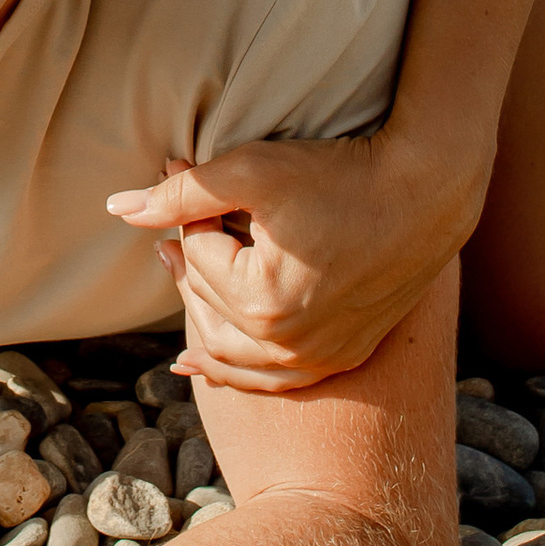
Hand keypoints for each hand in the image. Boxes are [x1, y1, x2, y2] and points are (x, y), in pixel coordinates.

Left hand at [108, 129, 483, 394]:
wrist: (427, 192)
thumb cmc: (340, 174)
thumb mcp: (252, 171)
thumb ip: (181, 193)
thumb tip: (117, 208)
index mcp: (262, 302)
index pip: (196, 257)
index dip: (186, 212)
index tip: (183, 169)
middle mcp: (289, 344)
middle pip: (209, 304)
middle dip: (190, 258)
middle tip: (180, 222)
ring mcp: (318, 358)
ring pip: (233, 351)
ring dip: (201, 315)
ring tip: (182, 271)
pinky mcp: (343, 356)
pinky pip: (274, 377)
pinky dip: (236, 367)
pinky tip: (202, 362)